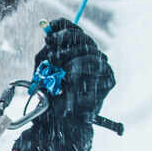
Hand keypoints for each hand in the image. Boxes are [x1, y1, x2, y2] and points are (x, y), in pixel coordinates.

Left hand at [13, 18, 114, 150]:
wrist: (59, 123)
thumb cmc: (49, 97)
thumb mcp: (42, 70)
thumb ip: (46, 51)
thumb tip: (47, 29)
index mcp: (74, 51)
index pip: (71, 28)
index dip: (60, 27)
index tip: (48, 36)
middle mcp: (91, 55)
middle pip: (80, 36)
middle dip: (63, 43)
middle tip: (52, 56)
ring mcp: (102, 67)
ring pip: (88, 50)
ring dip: (70, 59)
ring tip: (61, 72)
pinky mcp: (108, 79)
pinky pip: (95, 66)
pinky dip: (79, 71)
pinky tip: (71, 79)